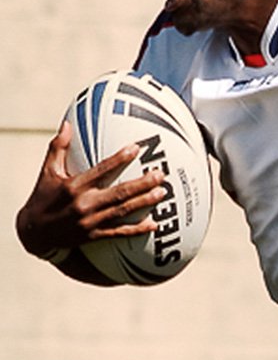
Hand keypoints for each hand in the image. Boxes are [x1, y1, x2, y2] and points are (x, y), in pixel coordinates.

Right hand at [16, 120, 166, 256]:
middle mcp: (84, 204)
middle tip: (160, 175)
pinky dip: (137, 230)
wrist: (34, 233)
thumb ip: (59, 147)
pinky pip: (119, 233)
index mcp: (74, 186)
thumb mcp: (47, 171)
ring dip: (143, 203)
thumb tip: (68, 123)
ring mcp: (90, 222)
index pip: (101, 170)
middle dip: (141, 184)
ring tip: (162, 193)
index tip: (136, 148)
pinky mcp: (93, 236)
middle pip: (119, 193)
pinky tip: (154, 225)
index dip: (119, 159)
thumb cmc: (42, 197)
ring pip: (122, 211)